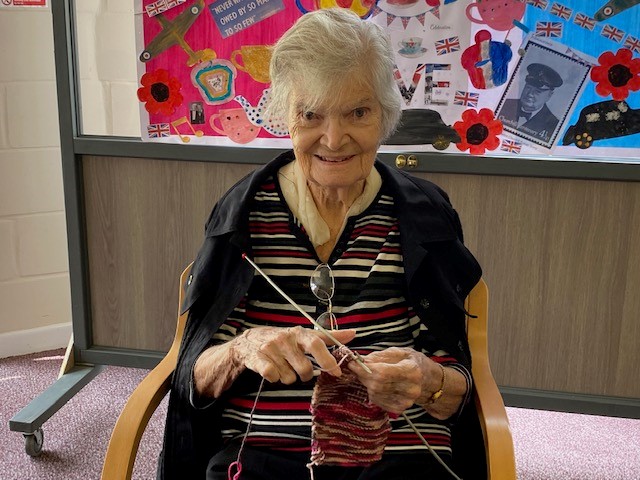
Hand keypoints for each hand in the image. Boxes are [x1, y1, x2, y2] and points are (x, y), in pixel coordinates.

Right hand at [236, 326, 355, 383]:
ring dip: (288, 376)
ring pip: (289, 377)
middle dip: (304, 374)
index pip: (317, 344)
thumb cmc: (284, 340)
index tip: (336, 372)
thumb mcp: (305, 335)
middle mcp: (285, 339)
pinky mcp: (258, 359)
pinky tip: (272, 369)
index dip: (328, 360)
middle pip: (305, 369)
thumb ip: (329, 337)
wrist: (249, 341)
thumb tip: (353, 334)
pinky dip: (274, 378)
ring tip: (282, 366)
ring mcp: (271, 349)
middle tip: (298, 368)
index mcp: (299, 333)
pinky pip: (273, 377)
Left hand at [347, 347, 440, 415]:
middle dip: (362, 375)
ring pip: (374, 393)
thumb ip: (380, 356)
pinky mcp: (399, 409)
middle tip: (356, 367)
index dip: (364, 368)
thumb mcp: (399, 352)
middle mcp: (410, 389)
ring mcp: (405, 402)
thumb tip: (361, 361)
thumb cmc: (412, 363)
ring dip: (366, 383)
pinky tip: (376, 384)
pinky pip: (377, 401)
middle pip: (376, 385)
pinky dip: (372, 391)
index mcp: (412, 371)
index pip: (382, 373)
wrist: (428, 380)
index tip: (353, 362)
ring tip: (369, 374)